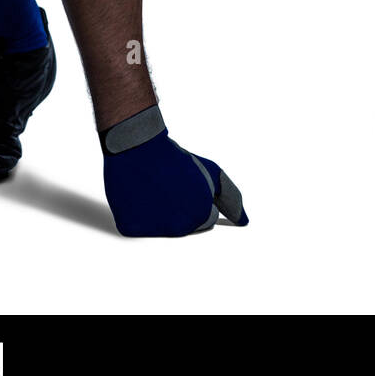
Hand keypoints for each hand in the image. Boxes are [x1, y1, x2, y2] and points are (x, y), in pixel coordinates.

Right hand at [101, 107, 248, 236]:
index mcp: (201, 214)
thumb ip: (231, 198)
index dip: (198, 199)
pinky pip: (140, 228)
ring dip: (161, 213)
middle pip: (187, 226)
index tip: (187, 186)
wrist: (139, 146)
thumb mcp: (211, 173)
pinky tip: (139, 196)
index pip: (207, 219)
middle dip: (181, 209)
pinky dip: (139, 215)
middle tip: (169, 186)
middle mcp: (179, 226)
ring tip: (155, 189)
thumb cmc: (176, 159)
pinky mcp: (130, 228)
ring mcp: (154, 229)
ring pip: (164, 228)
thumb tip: (243, 221)